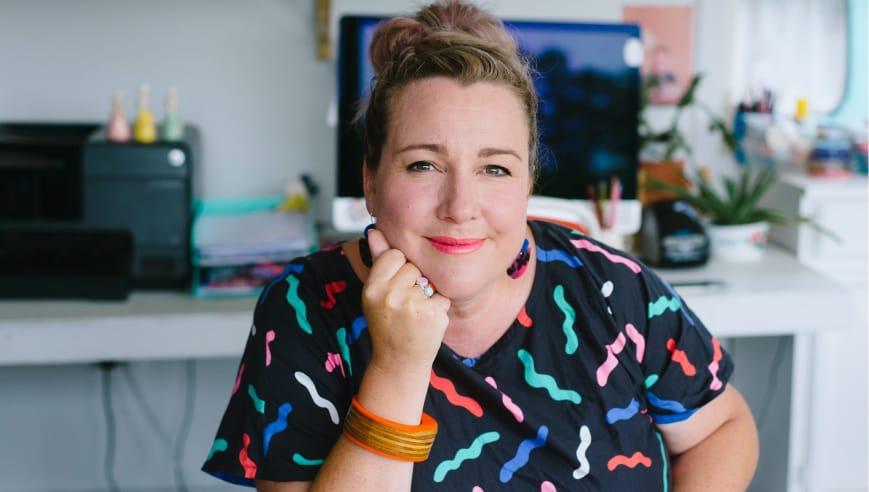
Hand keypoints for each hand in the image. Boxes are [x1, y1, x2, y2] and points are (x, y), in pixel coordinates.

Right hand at [361, 229, 450, 374]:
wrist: (398, 361)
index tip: (394, 287)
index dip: (399, 268)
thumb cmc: (388, 323)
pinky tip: (426, 322)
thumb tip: (375, 231)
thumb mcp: (377, 294)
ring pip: (429, 282)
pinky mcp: (432, 313)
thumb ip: (379, 261)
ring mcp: (412, 305)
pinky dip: (438, 308)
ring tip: (414, 314)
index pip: (395, 255)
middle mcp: (390, 295)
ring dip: (427, 295)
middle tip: (403, 306)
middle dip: (413, 283)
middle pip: (413, 267)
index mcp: (372, 287)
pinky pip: (442, 296)